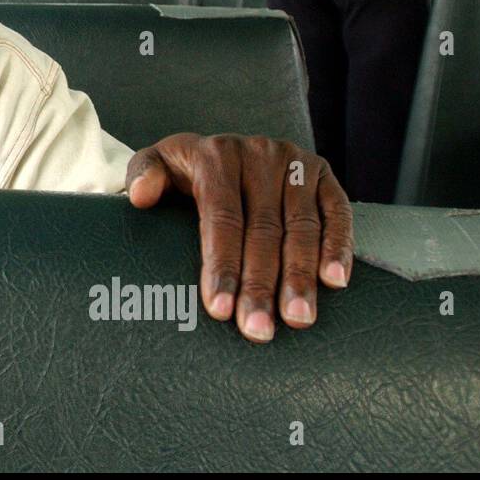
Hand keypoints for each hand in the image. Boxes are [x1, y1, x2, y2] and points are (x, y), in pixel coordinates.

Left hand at [125, 132, 353, 342]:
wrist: (220, 149)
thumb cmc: (184, 172)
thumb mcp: (156, 165)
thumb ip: (143, 175)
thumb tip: (141, 197)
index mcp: (216, 155)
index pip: (221, 218)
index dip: (222, 265)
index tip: (220, 309)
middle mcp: (259, 154)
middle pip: (263, 229)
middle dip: (261, 284)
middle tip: (258, 329)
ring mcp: (295, 163)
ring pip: (301, 227)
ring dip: (300, 276)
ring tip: (297, 319)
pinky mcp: (323, 173)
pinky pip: (338, 213)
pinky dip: (338, 247)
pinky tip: (335, 281)